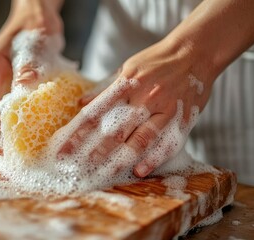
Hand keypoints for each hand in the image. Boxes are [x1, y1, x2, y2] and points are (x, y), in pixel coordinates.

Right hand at [0, 0, 63, 143]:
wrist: (38, 15)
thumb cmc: (35, 24)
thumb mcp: (34, 42)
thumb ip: (28, 64)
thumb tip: (23, 86)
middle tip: (0, 151)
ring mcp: (2, 78)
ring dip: (2, 126)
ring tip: (5, 149)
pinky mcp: (12, 81)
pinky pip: (9, 103)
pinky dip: (11, 118)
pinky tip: (15, 133)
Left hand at [57, 37, 214, 177]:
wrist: (196, 52)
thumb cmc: (156, 61)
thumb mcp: (126, 68)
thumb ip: (104, 89)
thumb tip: (80, 103)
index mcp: (126, 83)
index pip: (96, 112)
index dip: (77, 133)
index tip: (63, 148)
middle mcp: (144, 97)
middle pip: (116, 128)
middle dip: (96, 149)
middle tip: (79, 166)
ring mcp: (164, 109)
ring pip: (141, 138)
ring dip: (123, 157)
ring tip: (106, 172)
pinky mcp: (182, 118)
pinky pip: (167, 142)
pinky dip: (154, 158)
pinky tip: (141, 170)